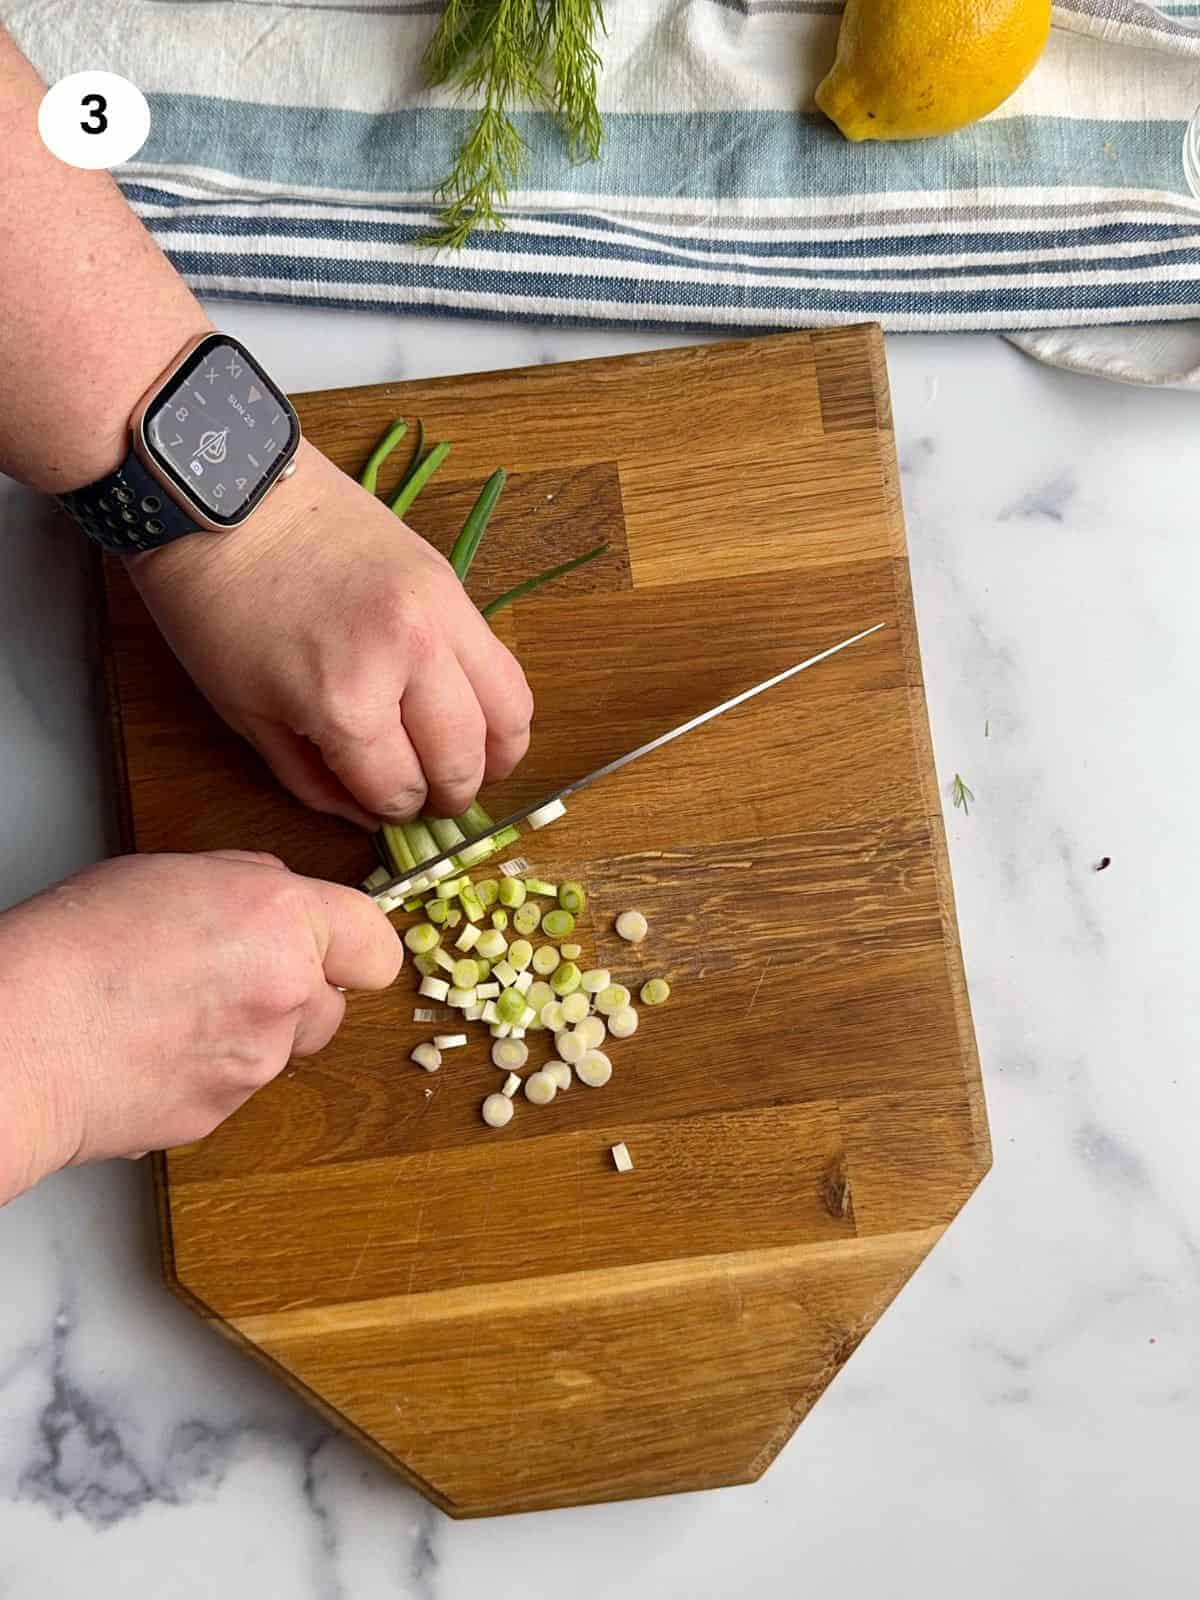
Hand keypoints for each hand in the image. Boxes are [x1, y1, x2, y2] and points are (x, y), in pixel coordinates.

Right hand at [0, 851, 401, 1201]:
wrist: (19, 1038)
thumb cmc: (76, 947)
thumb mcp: (174, 872)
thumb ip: (249, 885)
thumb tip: (275, 903)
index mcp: (283, 921)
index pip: (375, 942)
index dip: (353, 946)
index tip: (336, 948)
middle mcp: (287, 994)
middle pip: (333, 1003)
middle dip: (294, 992)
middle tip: (226, 975)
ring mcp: (258, 1063)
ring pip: (283, 1048)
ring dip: (250, 1032)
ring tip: (174, 1010)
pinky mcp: (222, 1114)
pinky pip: (235, 1086)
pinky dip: (207, 1071)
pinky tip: (153, 1048)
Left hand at [128, 442, 533, 826]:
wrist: (229, 495)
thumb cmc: (215, 606)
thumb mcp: (243, 711)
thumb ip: (311, 777)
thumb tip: (367, 815)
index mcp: (344, 702)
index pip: (398, 788)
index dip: (390, 809)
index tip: (382, 805)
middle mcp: (408, 660)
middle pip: (461, 761)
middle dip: (446, 795)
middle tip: (430, 799)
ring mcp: (441, 617)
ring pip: (508, 714)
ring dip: (495, 757)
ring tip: (472, 767)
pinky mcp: (453, 584)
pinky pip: (504, 663)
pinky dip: (501, 706)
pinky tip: (481, 722)